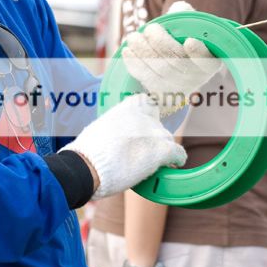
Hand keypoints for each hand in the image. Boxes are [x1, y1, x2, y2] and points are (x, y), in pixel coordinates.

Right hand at [61, 92, 186, 198]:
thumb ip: (115, 127)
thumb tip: (116, 138)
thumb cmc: (88, 152)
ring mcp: (154, 132)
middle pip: (158, 124)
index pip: (147, 102)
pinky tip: (174, 164)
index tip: (144, 127)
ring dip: (162, 149)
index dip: (147, 116)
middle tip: (143, 150)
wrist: (89, 165)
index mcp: (127, 107)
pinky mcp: (162, 150)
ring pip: (167, 139)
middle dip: (153, 137)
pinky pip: (178, 153)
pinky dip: (177, 159)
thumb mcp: (101, 128)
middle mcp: (144, 116)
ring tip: (154, 162)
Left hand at [122, 0, 220, 115]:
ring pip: (158, 69)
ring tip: (133, 37)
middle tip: (150, 29)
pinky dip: (134, 63)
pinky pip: (145, 77)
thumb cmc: (183, 38)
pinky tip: (128, 50)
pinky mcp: (159, 90)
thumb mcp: (191, 25)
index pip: (206, 60)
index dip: (198, 52)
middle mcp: (195, 77)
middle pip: (177, 62)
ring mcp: (177, 87)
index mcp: (209, 61)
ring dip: (143, 51)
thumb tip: (178, 8)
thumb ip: (186, 15)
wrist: (174, 63)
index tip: (189, 41)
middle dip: (160, 43)